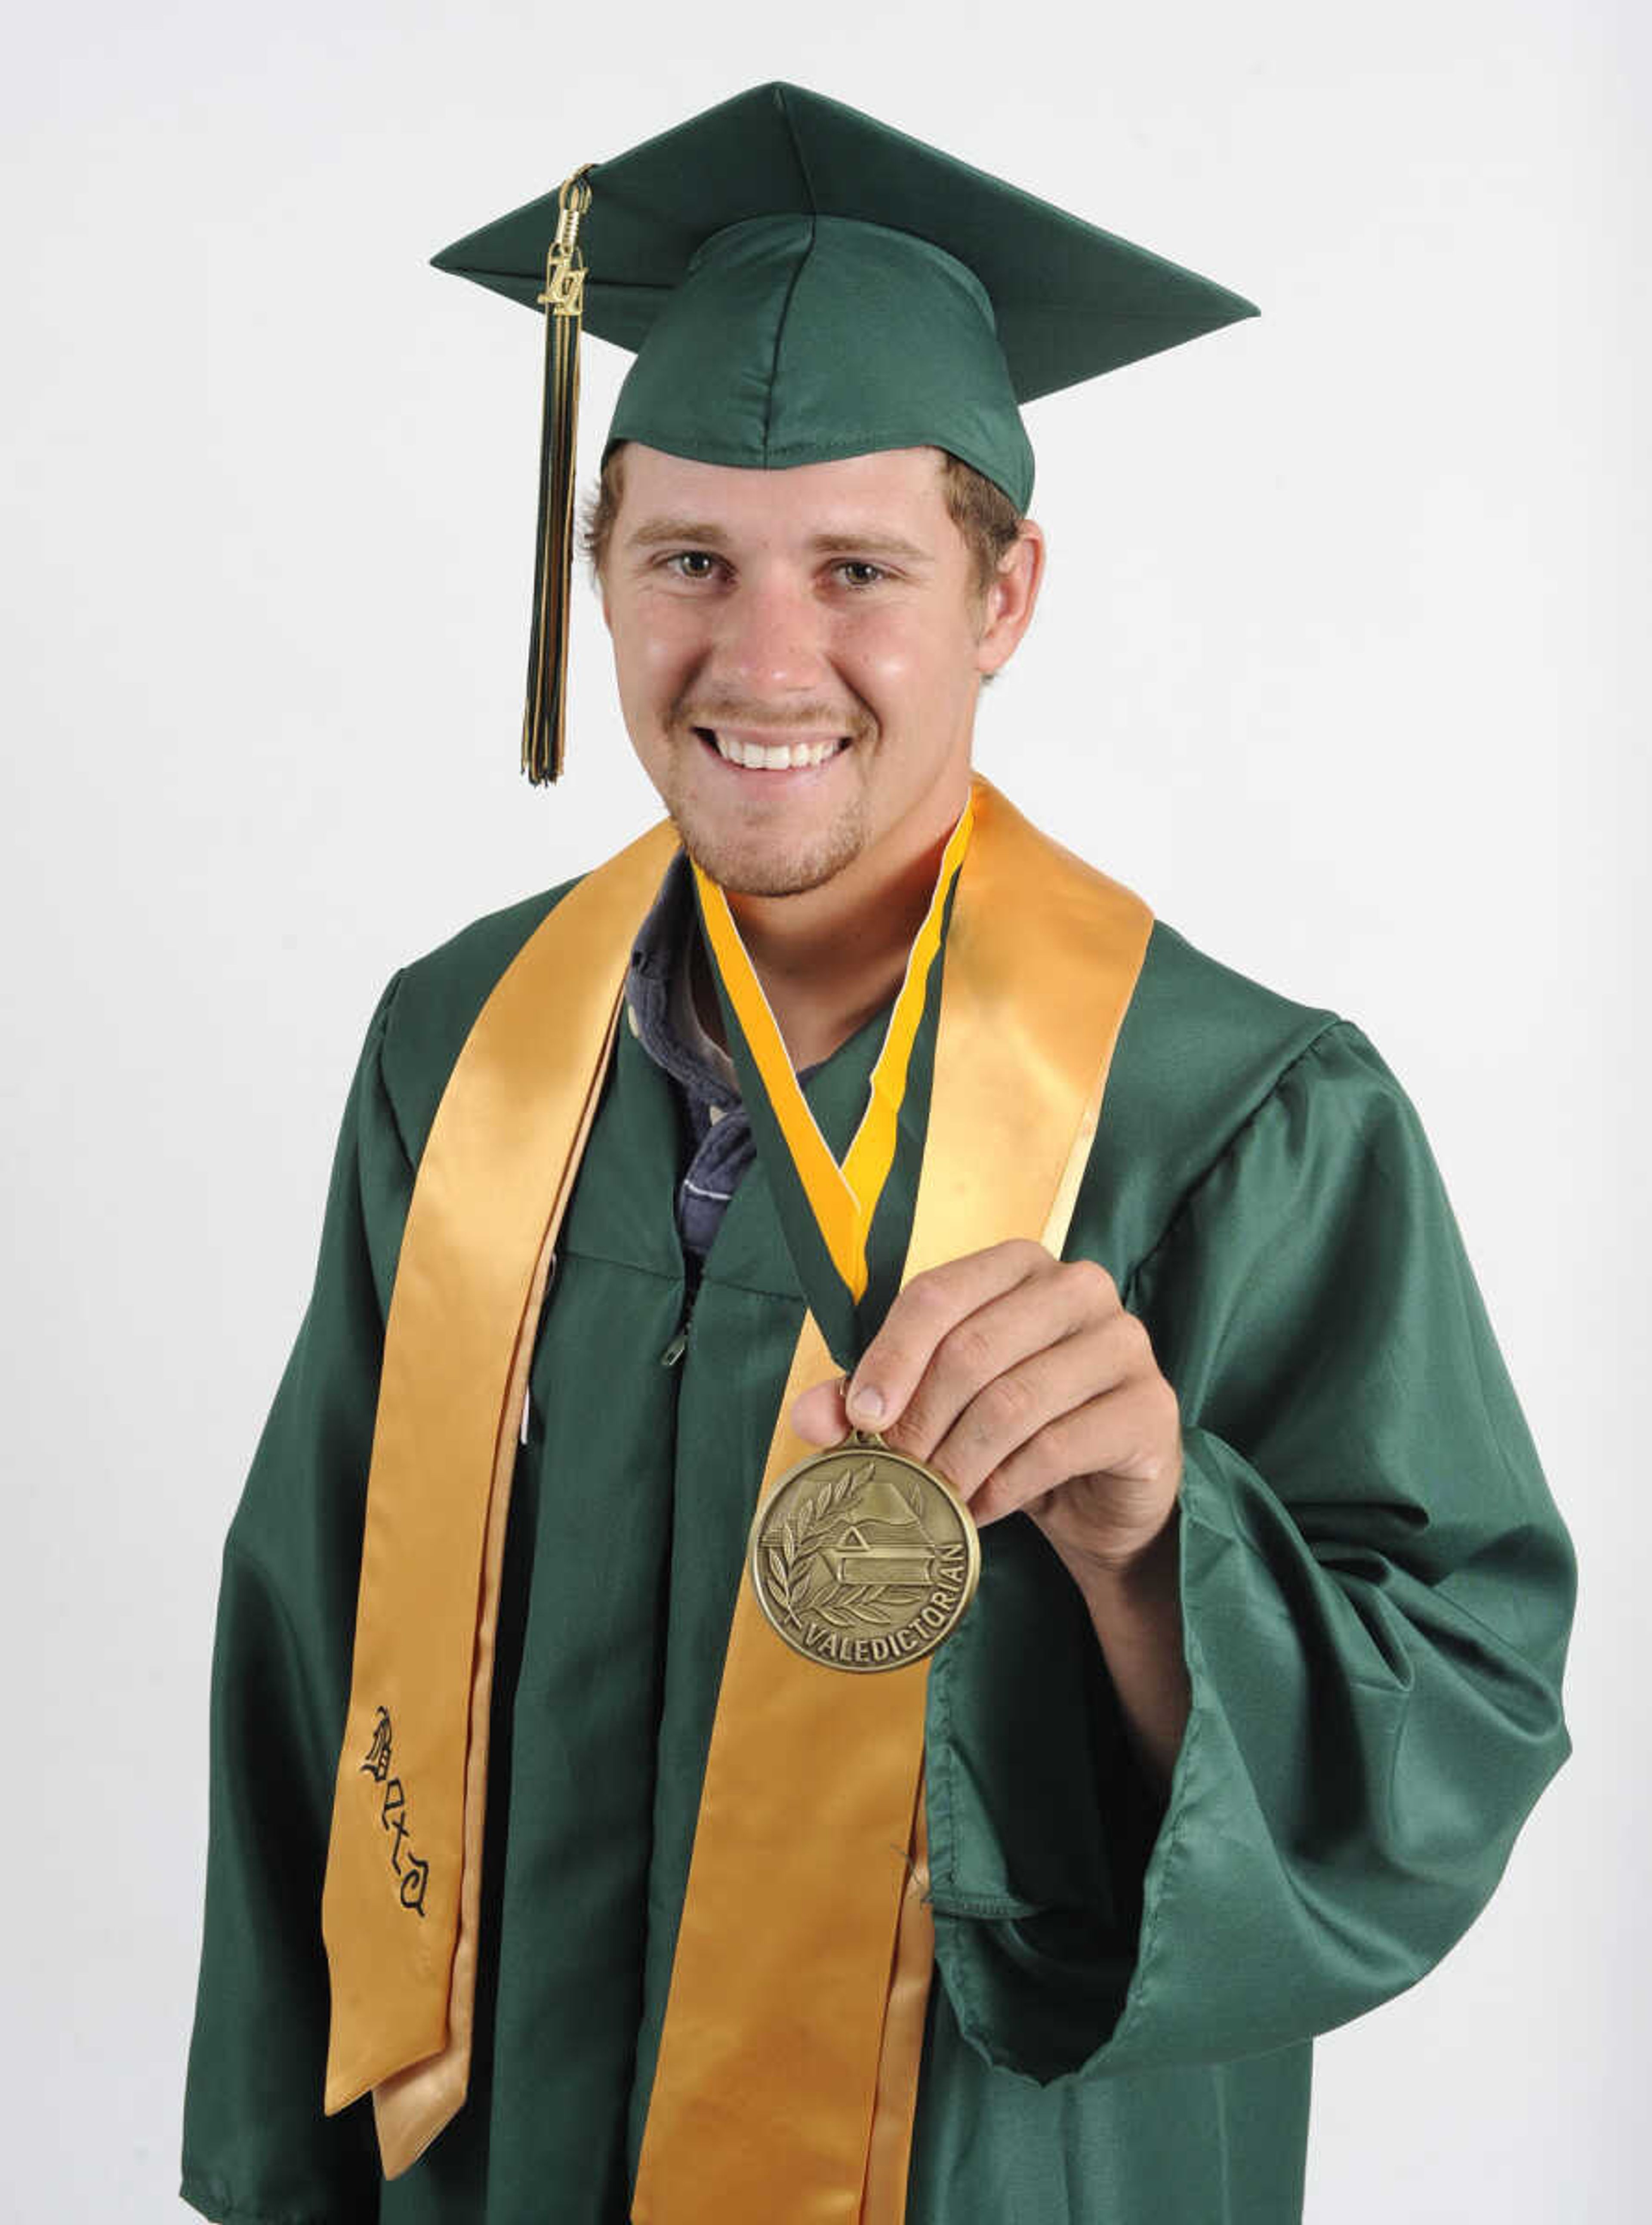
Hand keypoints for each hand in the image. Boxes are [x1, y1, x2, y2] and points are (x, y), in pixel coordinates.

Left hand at [790, 1239, 1183, 1582]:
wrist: (1101, 1495)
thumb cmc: (1013, 1432)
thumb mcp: (936, 1408)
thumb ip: (871, 1400)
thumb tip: (812, 1418)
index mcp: (1019, 1265)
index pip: (937, 1295)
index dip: (889, 1358)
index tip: (861, 1419)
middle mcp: (1079, 1287)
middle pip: (971, 1348)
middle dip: (920, 1420)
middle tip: (893, 1472)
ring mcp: (1124, 1342)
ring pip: (1013, 1400)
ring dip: (958, 1461)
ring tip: (933, 1499)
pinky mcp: (1151, 1407)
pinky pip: (1057, 1446)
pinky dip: (1005, 1487)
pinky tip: (982, 1511)